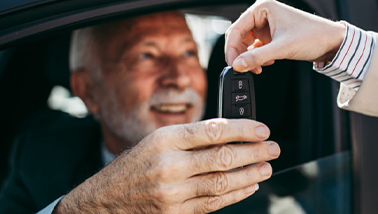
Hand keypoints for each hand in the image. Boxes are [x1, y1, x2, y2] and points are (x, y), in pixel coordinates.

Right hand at [54, 118, 279, 213]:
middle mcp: (169, 165)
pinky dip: (235, 194)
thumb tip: (230, 133)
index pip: (213, 131)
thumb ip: (190, 137)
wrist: (104, 202)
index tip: (262, 129)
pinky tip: (249, 186)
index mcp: (164, 140)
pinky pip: (213, 203)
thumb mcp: (155, 142)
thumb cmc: (133, 167)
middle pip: (223, 157)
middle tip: (272, 149)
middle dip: (254, 152)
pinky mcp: (176, 213)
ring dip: (250, 175)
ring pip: (222, 182)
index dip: (243, 129)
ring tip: (266, 168)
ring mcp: (173, 193)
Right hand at [225, 0, 346, 72]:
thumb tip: (237, 65)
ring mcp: (267, 26)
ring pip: (247, 44)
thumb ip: (257, 57)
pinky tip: (266, 63)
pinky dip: (258, 58)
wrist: (332, 43)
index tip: (232, 64)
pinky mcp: (273, 36)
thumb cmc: (313, 36)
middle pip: (239, 37)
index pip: (236, 29)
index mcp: (263, 8)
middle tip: (242, 68)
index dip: (232, 49)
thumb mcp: (282, 48)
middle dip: (240, 54)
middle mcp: (263, 15)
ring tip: (258, 67)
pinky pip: (257, 48)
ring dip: (250, 58)